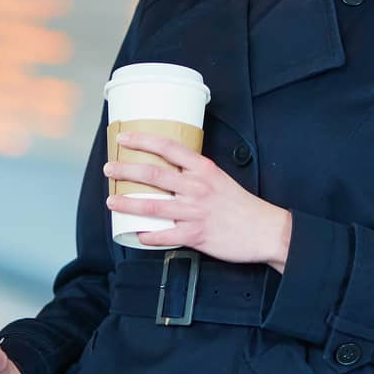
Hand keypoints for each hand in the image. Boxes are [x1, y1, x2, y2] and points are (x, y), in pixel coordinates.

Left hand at [106, 131, 292, 271]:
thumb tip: (168, 171)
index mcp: (204, 169)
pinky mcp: (196, 235)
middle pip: (154, 175)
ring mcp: (195, 212)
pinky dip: (148, 236)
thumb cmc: (241, 205)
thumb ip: (195, 174)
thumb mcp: (219, 179)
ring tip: (111, 201)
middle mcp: (197, 187)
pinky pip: (165, 236)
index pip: (169, 148)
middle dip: (126, 170)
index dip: (143, 140)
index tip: (124, 138)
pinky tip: (136, 234)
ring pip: (152, 206)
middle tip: (109, 168)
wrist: (264, 230)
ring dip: (128, 203)